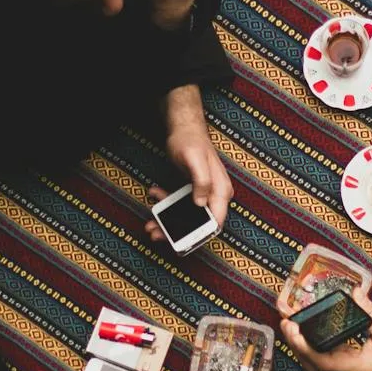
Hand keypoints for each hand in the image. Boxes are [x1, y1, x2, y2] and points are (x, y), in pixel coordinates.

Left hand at [147, 85, 232, 240]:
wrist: (185, 126)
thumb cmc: (191, 140)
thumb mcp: (195, 160)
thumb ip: (202, 181)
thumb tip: (201, 204)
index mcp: (221, 191)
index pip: (215, 222)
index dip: (199, 235)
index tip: (180, 243)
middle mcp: (216, 195)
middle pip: (199, 223)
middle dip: (177, 232)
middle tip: (156, 233)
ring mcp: (205, 194)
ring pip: (188, 216)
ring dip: (169, 221)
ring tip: (150, 222)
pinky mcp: (195, 191)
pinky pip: (182, 204)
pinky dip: (168, 204)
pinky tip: (155, 194)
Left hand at [279, 288, 371, 370]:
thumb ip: (369, 311)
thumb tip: (355, 292)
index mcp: (352, 366)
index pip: (317, 358)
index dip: (299, 342)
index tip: (290, 324)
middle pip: (308, 360)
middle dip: (293, 339)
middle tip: (285, 317)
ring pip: (312, 363)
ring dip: (300, 344)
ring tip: (293, 323)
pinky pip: (321, 362)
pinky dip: (311, 348)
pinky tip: (310, 333)